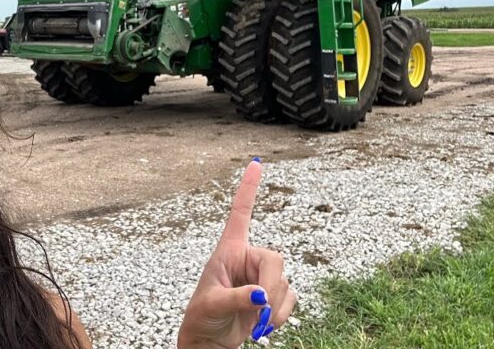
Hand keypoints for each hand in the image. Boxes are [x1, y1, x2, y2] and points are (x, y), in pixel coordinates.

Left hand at [177, 159, 295, 347]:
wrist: (209, 341)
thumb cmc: (202, 317)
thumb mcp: (212, 305)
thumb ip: (237, 298)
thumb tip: (261, 296)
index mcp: (229, 250)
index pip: (241, 213)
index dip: (248, 189)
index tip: (255, 163)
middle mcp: (247, 258)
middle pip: (275, 260)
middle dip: (271, 287)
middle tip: (262, 312)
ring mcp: (261, 277)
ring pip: (285, 282)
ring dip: (275, 307)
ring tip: (257, 325)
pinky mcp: (273, 295)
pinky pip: (291, 298)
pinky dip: (283, 315)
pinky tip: (266, 325)